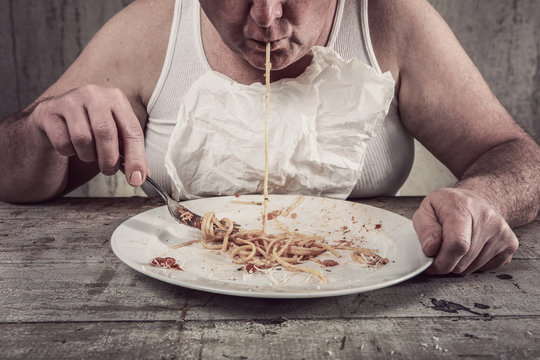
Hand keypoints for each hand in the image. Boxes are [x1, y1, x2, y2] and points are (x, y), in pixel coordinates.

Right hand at [31, 84, 147, 185]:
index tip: (136, 179)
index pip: (132, 130)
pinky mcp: (47, 112)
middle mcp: (93, 93)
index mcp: (116, 98)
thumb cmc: (89, 134)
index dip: (136, 157)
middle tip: (108, 170)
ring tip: (87, 154)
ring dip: (87, 156)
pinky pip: (63, 141)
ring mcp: (68, 100)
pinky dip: (68, 152)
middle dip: (109, 159)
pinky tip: (68, 146)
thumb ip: (128, 154)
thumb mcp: (113, 140)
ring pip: (83, 138)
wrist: (51, 127)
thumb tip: (140, 176)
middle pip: (106, 131)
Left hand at [412, 188, 517, 274]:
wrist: (475, 202)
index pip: (457, 244)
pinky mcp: (510, 244)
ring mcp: (502, 232)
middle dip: (447, 263)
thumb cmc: (448, 206)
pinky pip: (485, 269)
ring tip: (455, 246)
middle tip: (440, 252)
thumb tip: (431, 250)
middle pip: (463, 261)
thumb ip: (425, 230)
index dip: (442, 261)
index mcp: (463, 207)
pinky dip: (472, 265)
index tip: (432, 265)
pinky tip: (470, 248)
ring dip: (459, 264)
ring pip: (472, 268)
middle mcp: (487, 218)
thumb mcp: (427, 209)